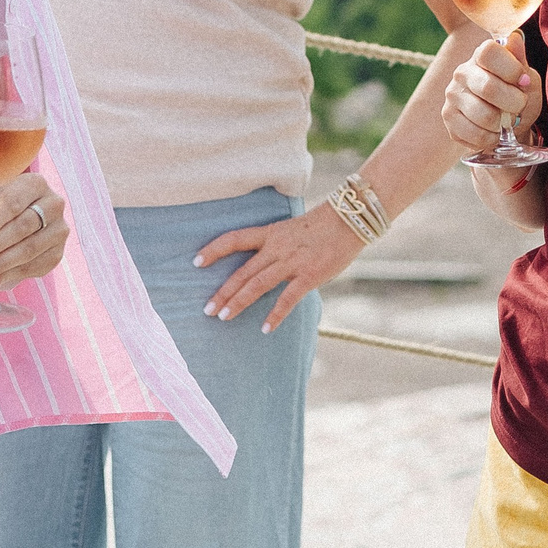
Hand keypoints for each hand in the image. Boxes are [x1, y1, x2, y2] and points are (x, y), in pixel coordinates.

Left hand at [0, 172, 67, 287]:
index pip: (11, 205)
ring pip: (28, 250)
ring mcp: (59, 230)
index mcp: (35, 184)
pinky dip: (11, 276)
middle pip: (21, 229)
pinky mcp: (57, 252)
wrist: (26, 214)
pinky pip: (34, 267)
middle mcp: (53, 205)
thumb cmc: (4, 208)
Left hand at [192, 204, 368, 333]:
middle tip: (207, 309)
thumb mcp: (292, 230)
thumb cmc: (322, 226)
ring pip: (257, 284)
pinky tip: (266, 328)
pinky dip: (276, 314)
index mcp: (271, 233)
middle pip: (242, 271)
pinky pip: (288, 298)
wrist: (350, 219)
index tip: (196, 262)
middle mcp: (277, 247)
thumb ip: (277, 247)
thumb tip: (263, 266)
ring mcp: (292, 261)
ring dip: (238, 302)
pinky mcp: (309, 275)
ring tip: (223, 317)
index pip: (235, 239)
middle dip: (223, 291)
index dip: (214, 249)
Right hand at [442, 38, 541, 156]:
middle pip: (488, 87)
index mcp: (482, 55)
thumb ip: (521, 62)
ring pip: (483, 115)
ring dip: (503, 123)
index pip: (489, 52)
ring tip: (507, 121)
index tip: (524, 82)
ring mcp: (453, 95)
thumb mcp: (527, 79)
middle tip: (520, 106)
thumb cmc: (518, 95)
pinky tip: (494, 132)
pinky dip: (491, 138)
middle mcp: (463, 72)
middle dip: (513, 102)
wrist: (506, 123)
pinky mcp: (449, 118)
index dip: (511, 69)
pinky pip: (474, 134)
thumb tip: (515, 38)